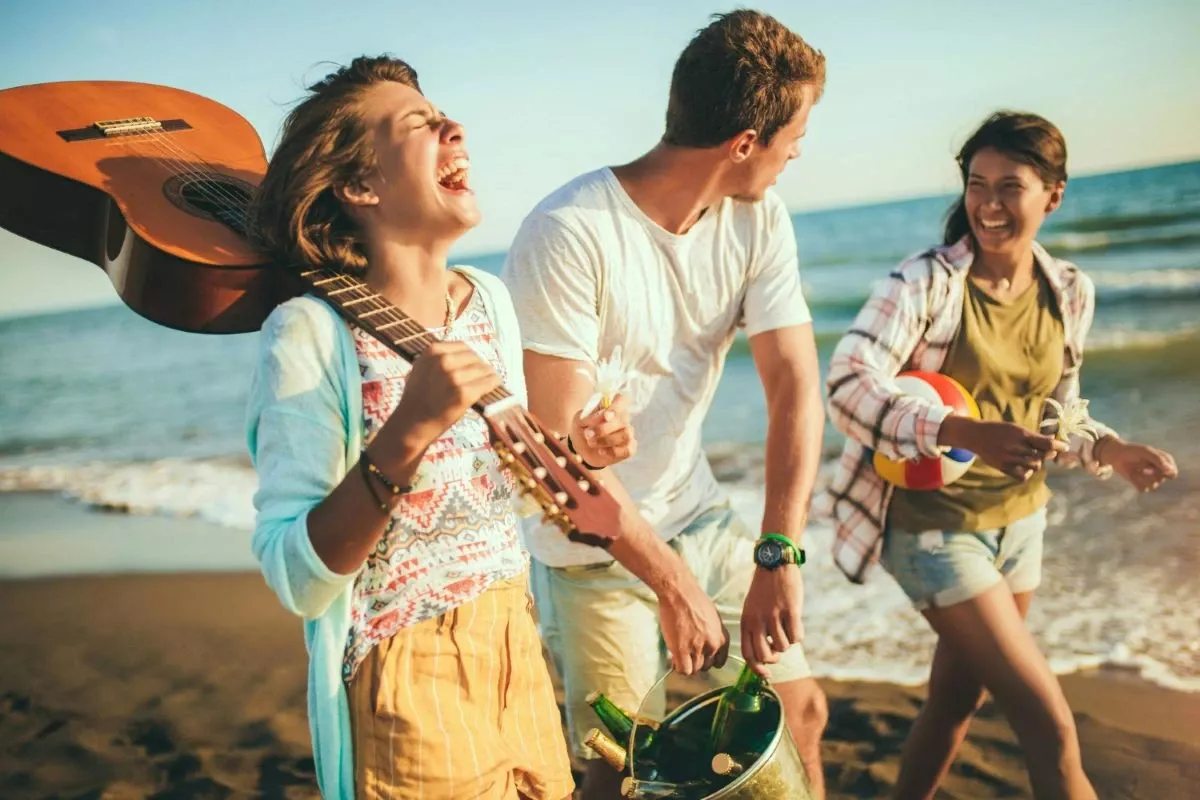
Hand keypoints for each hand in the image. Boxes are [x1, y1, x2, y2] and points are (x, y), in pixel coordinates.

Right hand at [387, 341, 500, 447]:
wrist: (412, 422)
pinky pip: (487, 383)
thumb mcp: (421, 368)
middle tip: (483, 376)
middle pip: (474, 358)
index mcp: (432, 351)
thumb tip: (462, 355)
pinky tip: (493, 387)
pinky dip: (493, 385)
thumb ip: (438, 359)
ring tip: (489, 382)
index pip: (462, 347)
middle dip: (480, 367)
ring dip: (489, 376)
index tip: (473, 365)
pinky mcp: (464, 393)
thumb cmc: (417, 398)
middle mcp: (443, 361)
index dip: (471, 357)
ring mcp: (454, 377)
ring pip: (483, 370)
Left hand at [569, 393, 636, 467]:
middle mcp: (622, 419)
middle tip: (588, 434)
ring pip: (626, 435)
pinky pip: (628, 450)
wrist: (580, 450)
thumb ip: (591, 416)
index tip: (606, 416)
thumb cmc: (582, 430)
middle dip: (604, 429)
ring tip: (591, 443)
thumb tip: (605, 415)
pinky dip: (613, 451)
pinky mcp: (628, 449)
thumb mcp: (579, 421)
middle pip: (623, 419)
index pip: (621, 399)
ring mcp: (627, 434)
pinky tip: (601, 451)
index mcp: (611, 408)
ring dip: (606, 440)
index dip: (616, 406)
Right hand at [657, 577, 729, 675]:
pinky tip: (674, 658)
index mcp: (722, 637)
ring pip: (694, 670)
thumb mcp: (713, 617)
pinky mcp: (682, 650)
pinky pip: (683, 669)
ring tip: (679, 654)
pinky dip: (678, 666)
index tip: (701, 657)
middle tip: (687, 653)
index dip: (709, 660)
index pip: (720, 662)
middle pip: (706, 666)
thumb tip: (706, 644)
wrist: (680, 593)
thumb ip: (713, 634)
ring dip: (686, 663)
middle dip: (696, 662)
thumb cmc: (694, 600)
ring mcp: (697, 649)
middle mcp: (713, 645)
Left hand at [741, 565, 804, 678]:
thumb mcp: (752, 608)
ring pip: (783, 647)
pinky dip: (799, 634)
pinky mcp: (791, 611)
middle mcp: (758, 621)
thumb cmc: (764, 589)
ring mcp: (774, 617)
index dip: (757, 668)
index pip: (747, 654)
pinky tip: (796, 623)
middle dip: (775, 658)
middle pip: (765, 656)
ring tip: (787, 627)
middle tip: (779, 648)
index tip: (766, 674)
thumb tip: (764, 657)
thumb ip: (755, 630)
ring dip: (788, 642)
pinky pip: (797, 637)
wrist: (775, 564)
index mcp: (746, 621)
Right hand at [941, 417, 1066, 481]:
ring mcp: (1009, 459)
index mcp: (1021, 434)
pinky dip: (1027, 473)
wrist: (976, 436)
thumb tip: (1054, 440)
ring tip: (1031, 458)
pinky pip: (1022, 476)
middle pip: (1041, 457)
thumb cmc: (999, 430)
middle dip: (1045, 454)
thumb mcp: (1016, 428)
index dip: (1058, 446)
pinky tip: (1024, 467)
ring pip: (1034, 466)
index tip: (1065, 447)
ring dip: (1036, 463)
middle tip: (1043, 451)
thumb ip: (1034, 436)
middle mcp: (1015, 447)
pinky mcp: (1003, 468)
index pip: (1046, 443)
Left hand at [1104, 439, 1177, 491]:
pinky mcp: (1142, 485)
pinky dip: (1136, 482)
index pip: (1173, 473)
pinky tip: (1133, 475)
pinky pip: (1143, 489)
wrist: (1117, 455)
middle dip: (1150, 474)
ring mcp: (1152, 479)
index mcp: (1166, 462)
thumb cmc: (1134, 451)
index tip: (1156, 467)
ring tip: (1137, 469)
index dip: (1165, 473)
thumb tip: (1171, 471)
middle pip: (1161, 480)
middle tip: (1142, 468)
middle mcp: (1161, 471)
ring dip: (1142, 477)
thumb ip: (1159, 460)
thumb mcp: (1146, 452)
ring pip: (1152, 485)